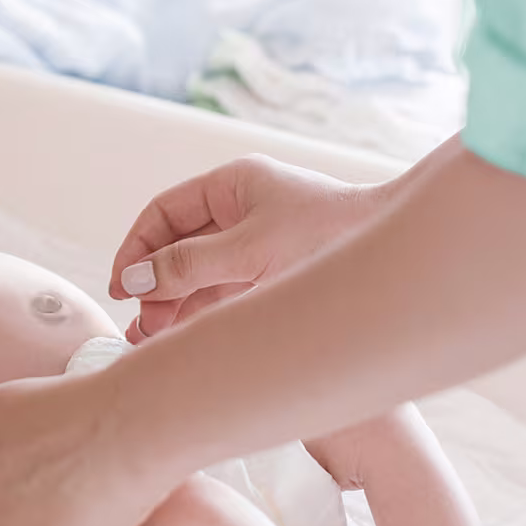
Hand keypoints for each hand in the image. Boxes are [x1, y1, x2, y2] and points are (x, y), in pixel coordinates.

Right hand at [111, 154, 383, 341]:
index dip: (136, 248)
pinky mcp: (272, 273)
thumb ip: (189, 266)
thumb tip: (135, 280)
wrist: (402, 261)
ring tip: (153, 340)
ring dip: (174, 304)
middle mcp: (242, 210)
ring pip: (198, 273)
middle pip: (177, 245)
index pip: (164, 213)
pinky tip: (184, 338)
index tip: (123, 286)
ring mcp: (257, 243)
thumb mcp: (250, 252)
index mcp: (234, 184)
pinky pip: (223, 292)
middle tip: (140, 323)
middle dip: (154, 283)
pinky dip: (201, 313)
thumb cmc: (332, 240)